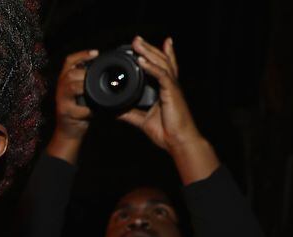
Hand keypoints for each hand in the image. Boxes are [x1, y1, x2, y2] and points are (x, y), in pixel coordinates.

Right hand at [46, 49, 96, 163]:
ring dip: (84, 87)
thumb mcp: (83, 93)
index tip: (96, 53)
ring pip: (70, 87)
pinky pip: (78, 109)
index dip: (82, 55)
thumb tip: (108, 70)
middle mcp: (60, 88)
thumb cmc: (79, 110)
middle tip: (99, 74)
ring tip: (96, 90)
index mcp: (65, 80)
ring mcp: (61, 101)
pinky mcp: (65, 113)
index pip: (69, 61)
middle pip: (70, 73)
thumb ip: (89, 81)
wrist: (68, 132)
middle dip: (85, 72)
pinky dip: (88, 110)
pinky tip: (96, 110)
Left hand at [120, 36, 218, 181]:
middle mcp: (170, 85)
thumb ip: (130, 114)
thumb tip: (114, 111)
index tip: (144, 46)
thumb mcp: (142, 120)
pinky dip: (151, 67)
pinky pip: (162, 76)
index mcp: (164, 89)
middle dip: (149, 48)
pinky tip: (142, 61)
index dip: (155, 55)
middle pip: (160, 60)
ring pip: (161, 64)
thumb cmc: (166, 131)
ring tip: (137, 44)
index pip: (161, 67)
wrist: (178, 141)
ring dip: (148, 52)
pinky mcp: (172, 93)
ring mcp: (172, 87)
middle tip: (136, 39)